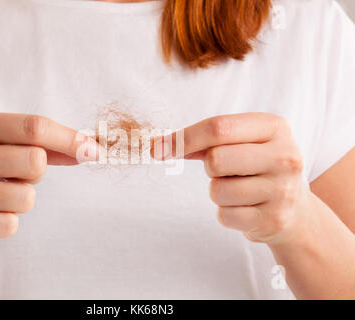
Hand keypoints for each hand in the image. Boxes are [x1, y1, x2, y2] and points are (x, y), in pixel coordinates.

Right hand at [0, 113, 99, 248]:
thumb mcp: (3, 145)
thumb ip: (46, 145)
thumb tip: (89, 149)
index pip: (35, 126)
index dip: (70, 139)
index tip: (94, 150)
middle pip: (36, 161)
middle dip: (37, 172)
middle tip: (16, 175)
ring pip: (27, 196)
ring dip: (22, 199)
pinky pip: (12, 223)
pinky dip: (8, 221)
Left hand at [153, 113, 308, 243]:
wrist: (296, 208)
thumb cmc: (258, 167)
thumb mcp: (243, 142)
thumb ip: (204, 141)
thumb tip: (158, 146)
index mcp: (275, 128)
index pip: (219, 127)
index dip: (183, 138)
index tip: (158, 149)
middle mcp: (285, 157)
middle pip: (216, 159)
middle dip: (210, 167)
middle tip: (226, 170)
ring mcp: (282, 190)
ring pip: (217, 190)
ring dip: (218, 191)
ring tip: (240, 189)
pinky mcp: (273, 219)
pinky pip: (224, 215)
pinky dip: (226, 212)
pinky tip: (245, 207)